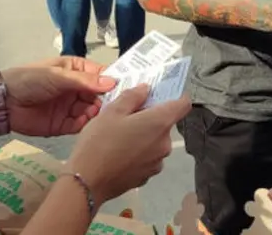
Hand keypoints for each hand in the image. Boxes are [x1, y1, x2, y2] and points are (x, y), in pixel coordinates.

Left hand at [2, 57, 115, 136]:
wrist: (4, 102)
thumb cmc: (30, 80)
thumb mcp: (58, 76)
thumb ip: (85, 81)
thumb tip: (112, 82)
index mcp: (76, 71)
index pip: (100, 74)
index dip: (113, 80)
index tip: (130, 86)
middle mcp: (76, 89)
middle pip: (99, 95)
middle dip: (108, 99)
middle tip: (120, 104)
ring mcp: (70, 107)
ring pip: (92, 111)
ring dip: (98, 112)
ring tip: (101, 113)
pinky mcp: (63, 125)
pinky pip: (80, 125)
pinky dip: (86, 125)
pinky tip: (89, 123)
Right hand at [67, 85, 190, 203]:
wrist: (88, 181)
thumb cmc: (99, 143)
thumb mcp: (111, 111)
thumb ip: (132, 96)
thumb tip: (146, 89)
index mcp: (159, 123)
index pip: (183, 104)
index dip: (176, 96)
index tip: (163, 93)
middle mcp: (164, 144)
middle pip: (165, 123)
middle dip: (150, 117)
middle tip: (128, 115)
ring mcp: (157, 162)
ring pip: (155, 141)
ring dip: (144, 135)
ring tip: (120, 135)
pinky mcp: (147, 176)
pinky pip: (148, 157)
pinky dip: (139, 152)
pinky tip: (119, 153)